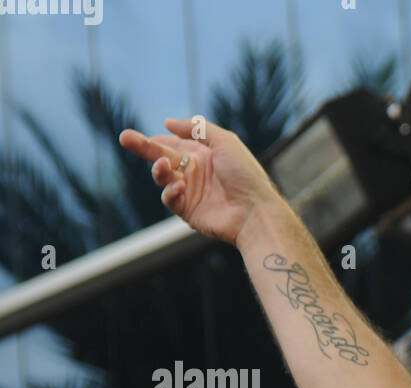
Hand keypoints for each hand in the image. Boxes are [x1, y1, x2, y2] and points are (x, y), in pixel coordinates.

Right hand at [118, 117, 282, 246]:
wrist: (256, 212)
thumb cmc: (246, 175)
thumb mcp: (224, 141)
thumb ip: (197, 128)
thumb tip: (167, 122)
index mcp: (203, 155)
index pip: (173, 144)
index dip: (158, 139)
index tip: (144, 134)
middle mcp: (195, 172)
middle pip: (161, 157)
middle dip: (143, 147)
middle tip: (124, 137)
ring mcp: (190, 192)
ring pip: (162, 177)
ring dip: (158, 170)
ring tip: (163, 166)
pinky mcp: (188, 210)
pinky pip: (169, 198)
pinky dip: (169, 191)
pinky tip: (179, 187)